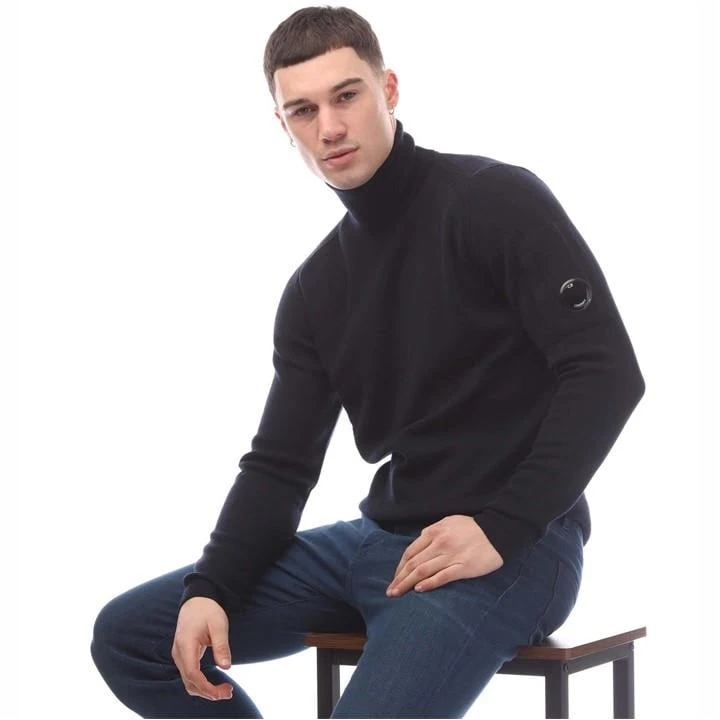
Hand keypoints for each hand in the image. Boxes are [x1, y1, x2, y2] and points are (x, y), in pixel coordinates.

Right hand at [171, 596, 233, 701]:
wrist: (197, 600)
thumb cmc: (208, 610)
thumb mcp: (219, 625)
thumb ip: (221, 646)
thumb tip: (226, 667)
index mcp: (186, 644)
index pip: (192, 674)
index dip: (206, 687)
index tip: (221, 693)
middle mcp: (178, 653)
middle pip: (189, 682)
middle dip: (208, 692)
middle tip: (228, 692)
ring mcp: (179, 655)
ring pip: (188, 681)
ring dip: (205, 690)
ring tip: (225, 690)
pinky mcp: (183, 656)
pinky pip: (189, 675)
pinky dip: (201, 683)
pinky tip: (215, 684)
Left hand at [386, 515, 503, 596]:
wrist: (498, 531)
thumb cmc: (472, 527)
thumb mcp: (448, 522)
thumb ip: (432, 532)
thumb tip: (419, 543)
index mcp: (434, 532)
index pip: (410, 552)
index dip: (399, 567)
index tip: (394, 578)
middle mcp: (439, 544)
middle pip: (413, 564)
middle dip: (399, 579)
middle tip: (390, 592)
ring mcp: (451, 556)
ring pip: (423, 571)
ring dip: (407, 584)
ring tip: (398, 594)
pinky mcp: (463, 567)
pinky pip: (442, 577)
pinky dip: (429, 583)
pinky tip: (419, 590)